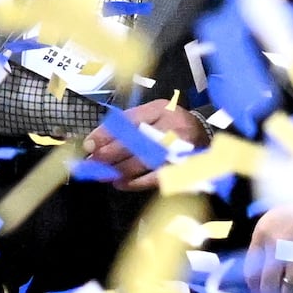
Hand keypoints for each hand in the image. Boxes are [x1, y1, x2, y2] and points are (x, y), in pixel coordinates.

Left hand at [85, 101, 203, 192]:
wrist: (204, 134)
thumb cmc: (169, 123)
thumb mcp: (150, 113)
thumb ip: (126, 124)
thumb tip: (94, 142)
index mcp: (161, 110)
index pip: (129, 120)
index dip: (107, 133)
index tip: (88, 145)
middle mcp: (172, 127)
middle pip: (136, 141)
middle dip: (110, 154)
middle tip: (93, 162)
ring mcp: (180, 149)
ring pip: (144, 161)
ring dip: (120, 170)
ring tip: (103, 174)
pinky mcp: (183, 168)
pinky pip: (156, 178)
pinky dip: (136, 183)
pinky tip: (121, 183)